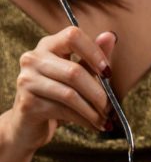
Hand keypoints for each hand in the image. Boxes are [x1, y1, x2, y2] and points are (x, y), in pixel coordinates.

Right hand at [7, 26, 115, 151]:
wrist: (30, 122)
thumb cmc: (58, 95)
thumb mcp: (77, 74)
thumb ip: (92, 57)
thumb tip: (110, 36)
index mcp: (48, 45)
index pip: (72, 36)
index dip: (94, 53)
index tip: (109, 73)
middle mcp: (33, 58)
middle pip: (74, 72)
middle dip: (99, 94)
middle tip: (111, 108)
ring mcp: (28, 80)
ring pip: (70, 94)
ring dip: (93, 110)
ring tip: (106, 120)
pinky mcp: (28, 102)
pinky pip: (63, 111)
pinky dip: (85, 120)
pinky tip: (95, 125)